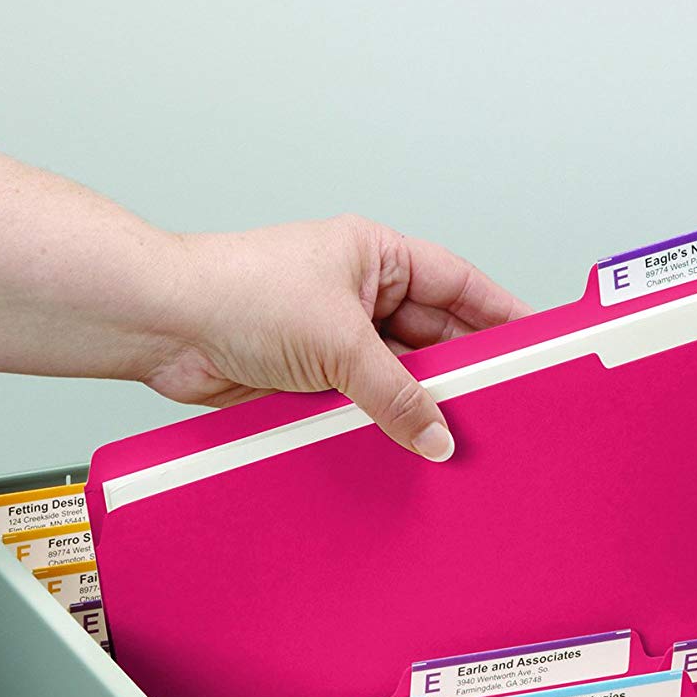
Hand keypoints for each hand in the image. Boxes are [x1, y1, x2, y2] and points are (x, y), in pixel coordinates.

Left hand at [147, 216, 530, 460]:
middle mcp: (360, 291)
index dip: (501, 314)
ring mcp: (336, 333)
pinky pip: (366, 400)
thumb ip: (398, 394)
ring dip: (419, 402)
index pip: (459, 285)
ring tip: (455, 432)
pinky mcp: (311, 372)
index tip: (536, 343)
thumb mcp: (340, 343)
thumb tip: (438, 433)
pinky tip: (406, 441)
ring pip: (400, 373)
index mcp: (376, 255)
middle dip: (461, 371)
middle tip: (501, 405)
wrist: (160, 324)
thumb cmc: (235, 292)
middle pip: (434, 335)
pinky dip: (384, 420)